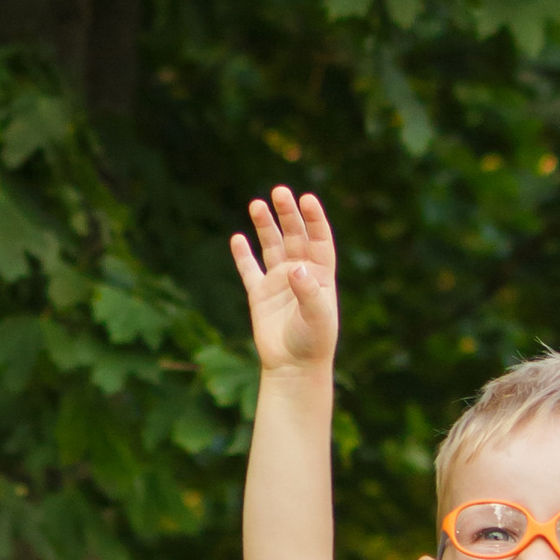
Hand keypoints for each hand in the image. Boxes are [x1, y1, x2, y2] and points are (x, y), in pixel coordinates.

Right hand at [232, 186, 339, 375]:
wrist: (293, 367)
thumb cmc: (313, 342)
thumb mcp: (317, 317)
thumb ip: (309, 292)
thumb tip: (297, 268)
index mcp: (321, 274)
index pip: (319, 239)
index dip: (314, 218)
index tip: (307, 199)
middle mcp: (301, 273)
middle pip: (294, 236)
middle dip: (288, 214)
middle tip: (280, 192)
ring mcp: (279, 282)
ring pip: (271, 246)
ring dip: (265, 225)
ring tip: (258, 204)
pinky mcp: (259, 295)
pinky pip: (249, 270)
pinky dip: (243, 255)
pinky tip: (238, 238)